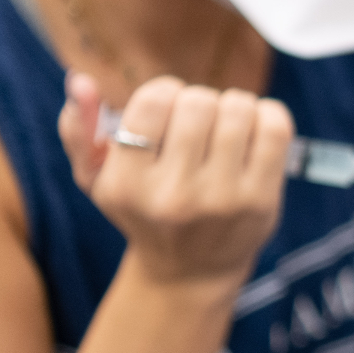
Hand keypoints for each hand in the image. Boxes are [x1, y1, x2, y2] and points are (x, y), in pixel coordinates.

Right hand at [59, 72, 293, 284]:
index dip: (164, 92)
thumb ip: (78, 130)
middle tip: (197, 124)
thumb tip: (80, 81)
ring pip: (238, 108)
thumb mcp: (97, 180)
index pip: (154, 101)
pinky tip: (252, 132)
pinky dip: (267, 115)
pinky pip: (274, 126)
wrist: (189, 271)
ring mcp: (222, 200)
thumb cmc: (143, 211)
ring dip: (233, 107)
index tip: (166, 112)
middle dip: (199, 101)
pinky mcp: (262, 201)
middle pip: (199, 101)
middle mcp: (174, 197)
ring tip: (224, 128)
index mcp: (126, 186)